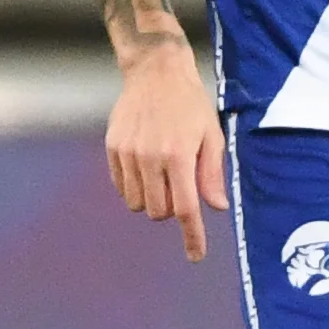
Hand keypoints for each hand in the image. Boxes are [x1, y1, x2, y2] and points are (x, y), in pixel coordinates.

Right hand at [90, 0, 226, 262]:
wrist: (155, 73)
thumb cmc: (190, 105)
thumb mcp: (211, 135)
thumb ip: (212, 173)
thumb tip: (216, 208)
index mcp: (178, 155)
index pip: (185, 208)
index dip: (191, 235)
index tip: (195, 256)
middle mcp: (150, 157)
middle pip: (159, 211)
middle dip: (172, 209)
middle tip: (181, 187)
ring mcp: (127, 154)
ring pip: (138, 204)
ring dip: (153, 200)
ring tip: (163, 174)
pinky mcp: (112, 149)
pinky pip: (122, 188)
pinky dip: (135, 189)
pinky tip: (146, 168)